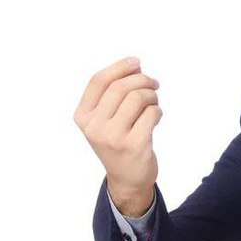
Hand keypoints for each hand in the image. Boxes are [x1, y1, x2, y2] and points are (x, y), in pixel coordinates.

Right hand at [73, 57, 161, 215]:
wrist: (127, 178)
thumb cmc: (118, 141)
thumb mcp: (104, 120)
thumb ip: (113, 95)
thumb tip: (135, 67)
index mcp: (83, 116)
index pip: (98, 81)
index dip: (119, 67)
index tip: (137, 62)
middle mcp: (94, 127)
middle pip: (121, 87)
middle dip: (142, 80)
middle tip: (154, 84)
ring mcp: (114, 137)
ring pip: (138, 98)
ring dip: (152, 95)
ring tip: (153, 103)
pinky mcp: (135, 145)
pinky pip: (152, 114)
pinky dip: (158, 111)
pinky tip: (155, 118)